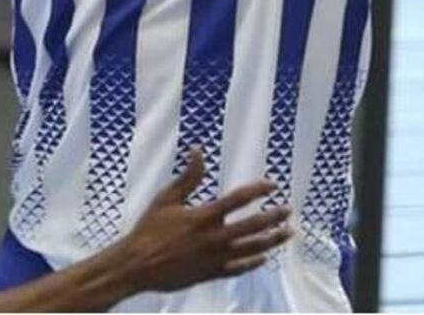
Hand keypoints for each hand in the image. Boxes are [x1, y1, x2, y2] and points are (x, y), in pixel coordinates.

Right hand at [119, 149, 291, 294]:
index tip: (273, 185)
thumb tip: (198, 150)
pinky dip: (253, 263)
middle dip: (274, 216)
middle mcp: (214, 237)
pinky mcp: (210, 273)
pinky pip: (237, 268)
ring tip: (287, 233)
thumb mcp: (166, 199)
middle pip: (253, 225)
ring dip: (272, 240)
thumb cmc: (148, 230)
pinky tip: (264, 257)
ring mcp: (214, 257)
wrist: (134, 267)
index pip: (240, 199)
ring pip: (251, 249)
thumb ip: (187, 177)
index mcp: (204, 216)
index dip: (259, 189)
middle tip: (288, 210)